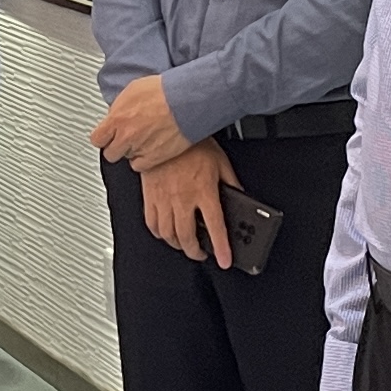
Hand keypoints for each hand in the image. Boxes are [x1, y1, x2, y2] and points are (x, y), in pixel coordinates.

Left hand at [90, 72, 194, 169]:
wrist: (186, 100)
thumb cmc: (164, 91)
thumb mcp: (133, 90)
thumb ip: (119, 107)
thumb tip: (115, 113)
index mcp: (117, 119)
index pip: (97, 139)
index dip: (103, 137)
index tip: (107, 135)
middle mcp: (126, 136)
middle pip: (110, 153)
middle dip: (116, 146)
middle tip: (125, 138)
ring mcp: (140, 148)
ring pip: (126, 158)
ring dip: (132, 151)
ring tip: (143, 139)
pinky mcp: (154, 157)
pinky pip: (139, 166)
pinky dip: (143, 159)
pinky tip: (149, 149)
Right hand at [133, 138, 238, 265]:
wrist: (167, 129)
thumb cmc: (194, 143)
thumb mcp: (221, 162)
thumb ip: (231, 184)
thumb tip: (240, 199)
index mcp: (204, 191)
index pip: (215, 227)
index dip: (221, 248)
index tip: (225, 260)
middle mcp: (183, 198)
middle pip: (188, 236)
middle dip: (195, 252)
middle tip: (202, 253)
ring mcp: (164, 198)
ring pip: (168, 234)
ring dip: (177, 245)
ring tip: (185, 245)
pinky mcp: (150, 195)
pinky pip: (151, 223)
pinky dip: (159, 234)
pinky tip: (165, 233)